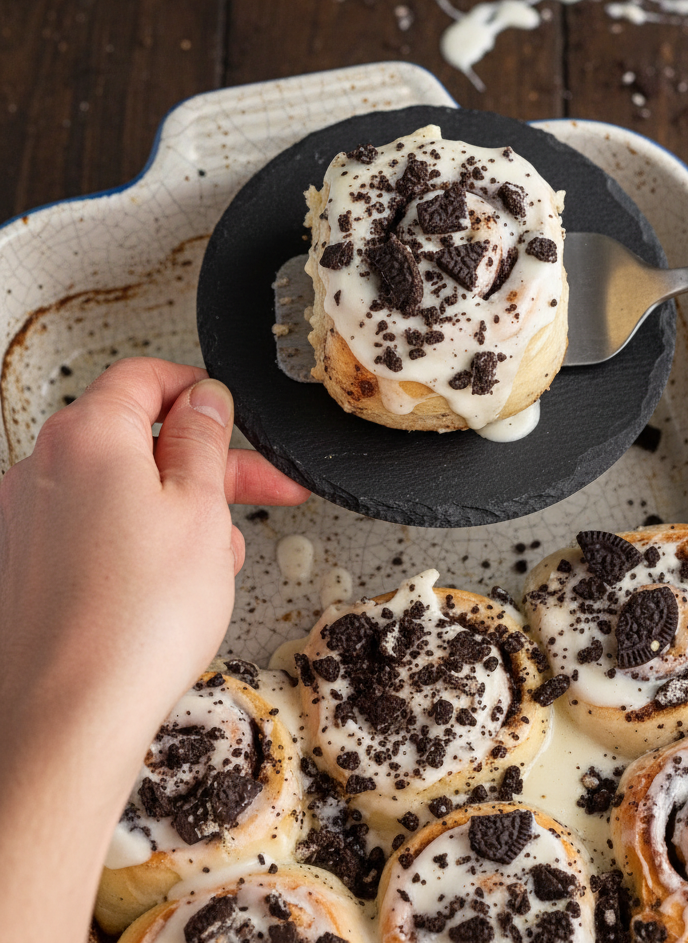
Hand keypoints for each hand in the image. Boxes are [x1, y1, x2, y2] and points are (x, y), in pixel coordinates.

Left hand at [0, 358, 308, 939]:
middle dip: (202, 465)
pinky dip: (132, 543)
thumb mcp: (201, 509)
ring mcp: (24, 519)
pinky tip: (168, 588)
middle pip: (135, 439)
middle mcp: (43, 467)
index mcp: (88, 435)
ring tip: (213, 563)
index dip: (198, 391)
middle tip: (257, 489)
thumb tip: (204, 400)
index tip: (231, 415)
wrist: (68, 717)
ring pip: (116, 490)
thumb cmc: (135, 622)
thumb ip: (204, 440)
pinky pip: (89, 531)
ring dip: (172, 511)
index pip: (145, 378)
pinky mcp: (20, 566)